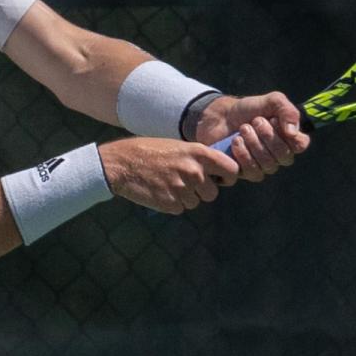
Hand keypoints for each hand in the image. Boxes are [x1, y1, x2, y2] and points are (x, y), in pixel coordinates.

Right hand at [98, 137, 239, 213]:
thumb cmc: (151, 151)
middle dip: (202, 191)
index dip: (227, 177)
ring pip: (195, 202)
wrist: (123, 163)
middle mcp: (194, 171)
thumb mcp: (179, 146)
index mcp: (199, 153)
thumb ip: (199, 158)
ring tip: (168, 184)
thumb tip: (217, 170)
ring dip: (185, 198)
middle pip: (212, 194)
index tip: (221, 179)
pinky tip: (160, 191)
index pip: (232, 170)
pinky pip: (180, 208)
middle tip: (185, 183)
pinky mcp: (170, 203)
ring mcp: (182, 188)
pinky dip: (172, 203)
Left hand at [196, 92, 310, 180]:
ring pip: (269, 165)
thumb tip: (293, 132)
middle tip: (254, 121)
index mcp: (289, 138)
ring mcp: (264, 166)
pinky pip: (253, 172)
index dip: (289, 135)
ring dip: (254, 144)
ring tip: (243, 129)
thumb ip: (287, 110)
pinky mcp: (248, 172)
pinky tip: (236, 142)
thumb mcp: (271, 101)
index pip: (301, 145)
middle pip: (284, 156)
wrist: (221, 116)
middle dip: (267, 136)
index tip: (274, 120)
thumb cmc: (248, 109)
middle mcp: (280, 155)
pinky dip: (244, 155)